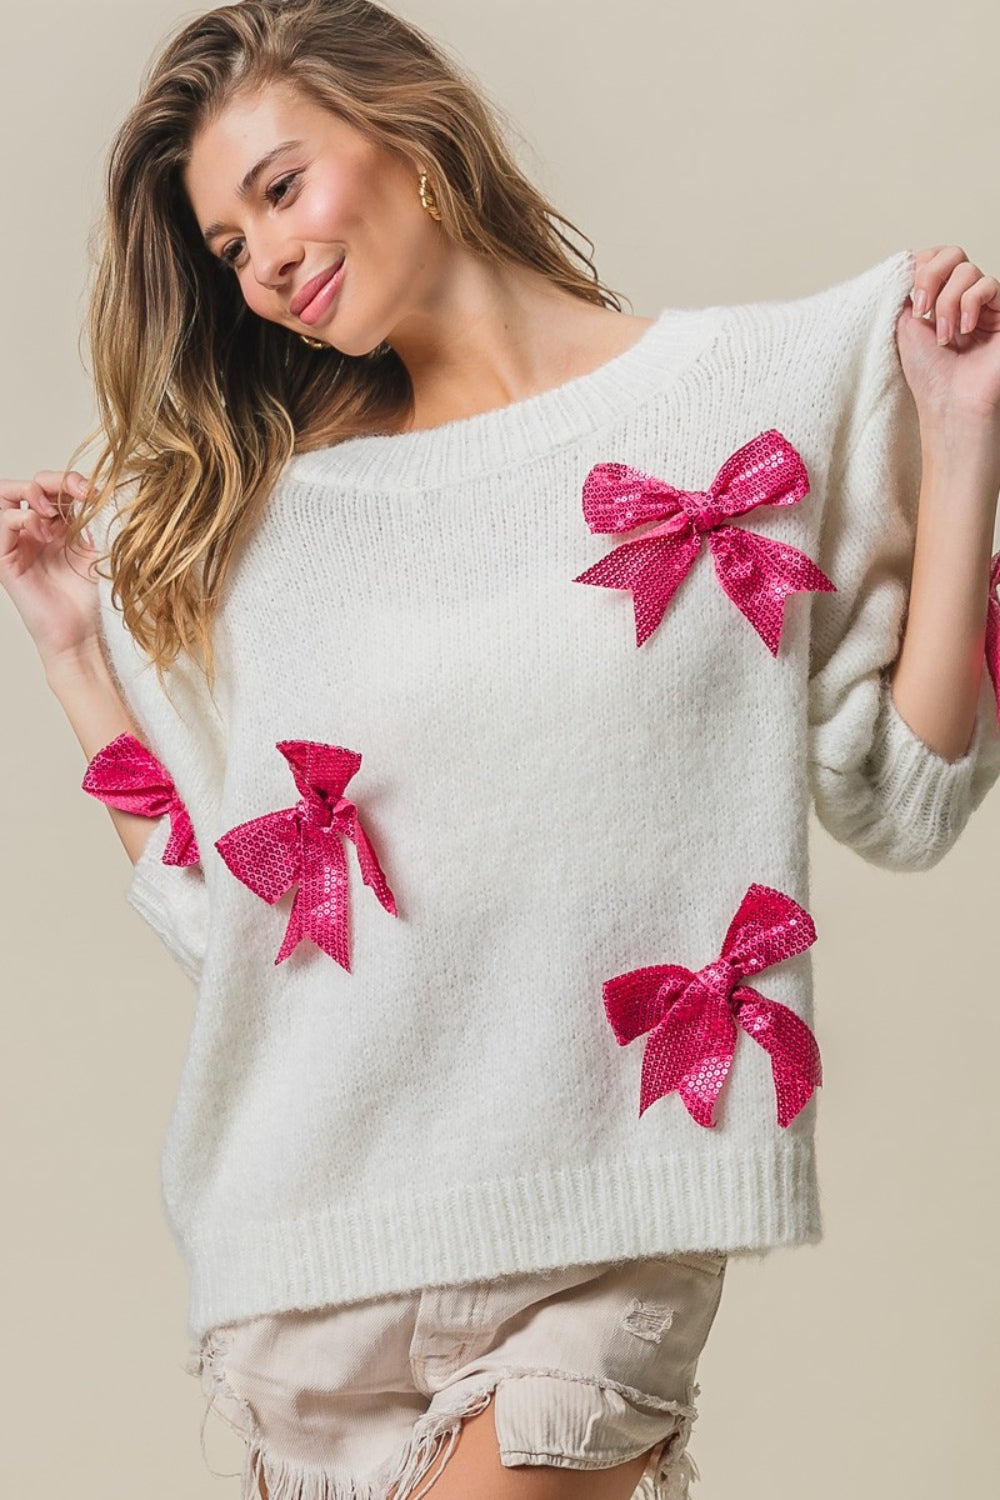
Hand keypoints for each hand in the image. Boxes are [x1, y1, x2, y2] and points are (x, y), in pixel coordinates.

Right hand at [0, 469, 101, 667]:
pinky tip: (45, 532)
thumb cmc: (91, 598)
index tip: (94, 491)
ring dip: (32, 493)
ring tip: (54, 512)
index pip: (55, 486)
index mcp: (60, 525)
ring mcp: (19, 542)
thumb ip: (96, 519)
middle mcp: (36, 529)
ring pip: (6, 494)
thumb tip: (104, 488)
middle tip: (75, 492)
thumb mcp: (100, 549)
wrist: (82, 633)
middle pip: (30, 484)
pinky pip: (3, 523)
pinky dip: (23, 517)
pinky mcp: (6, 558)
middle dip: (51, 479)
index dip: (71, 480)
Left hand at [896, 244, 999, 426]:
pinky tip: (965, 331)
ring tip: (945, 335)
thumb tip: (908, 262)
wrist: (950, 403)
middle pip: (951, 254)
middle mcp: (960, 298)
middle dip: (931, 277)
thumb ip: (906, 291)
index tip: (909, 298)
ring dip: (948, 302)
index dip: (920, 267)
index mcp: (936, 299)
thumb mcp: (904, 326)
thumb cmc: (929, 375)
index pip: (933, 258)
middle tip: (923, 310)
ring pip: (967, 270)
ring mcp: (983, 304)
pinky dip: (969, 305)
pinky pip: (988, 285)